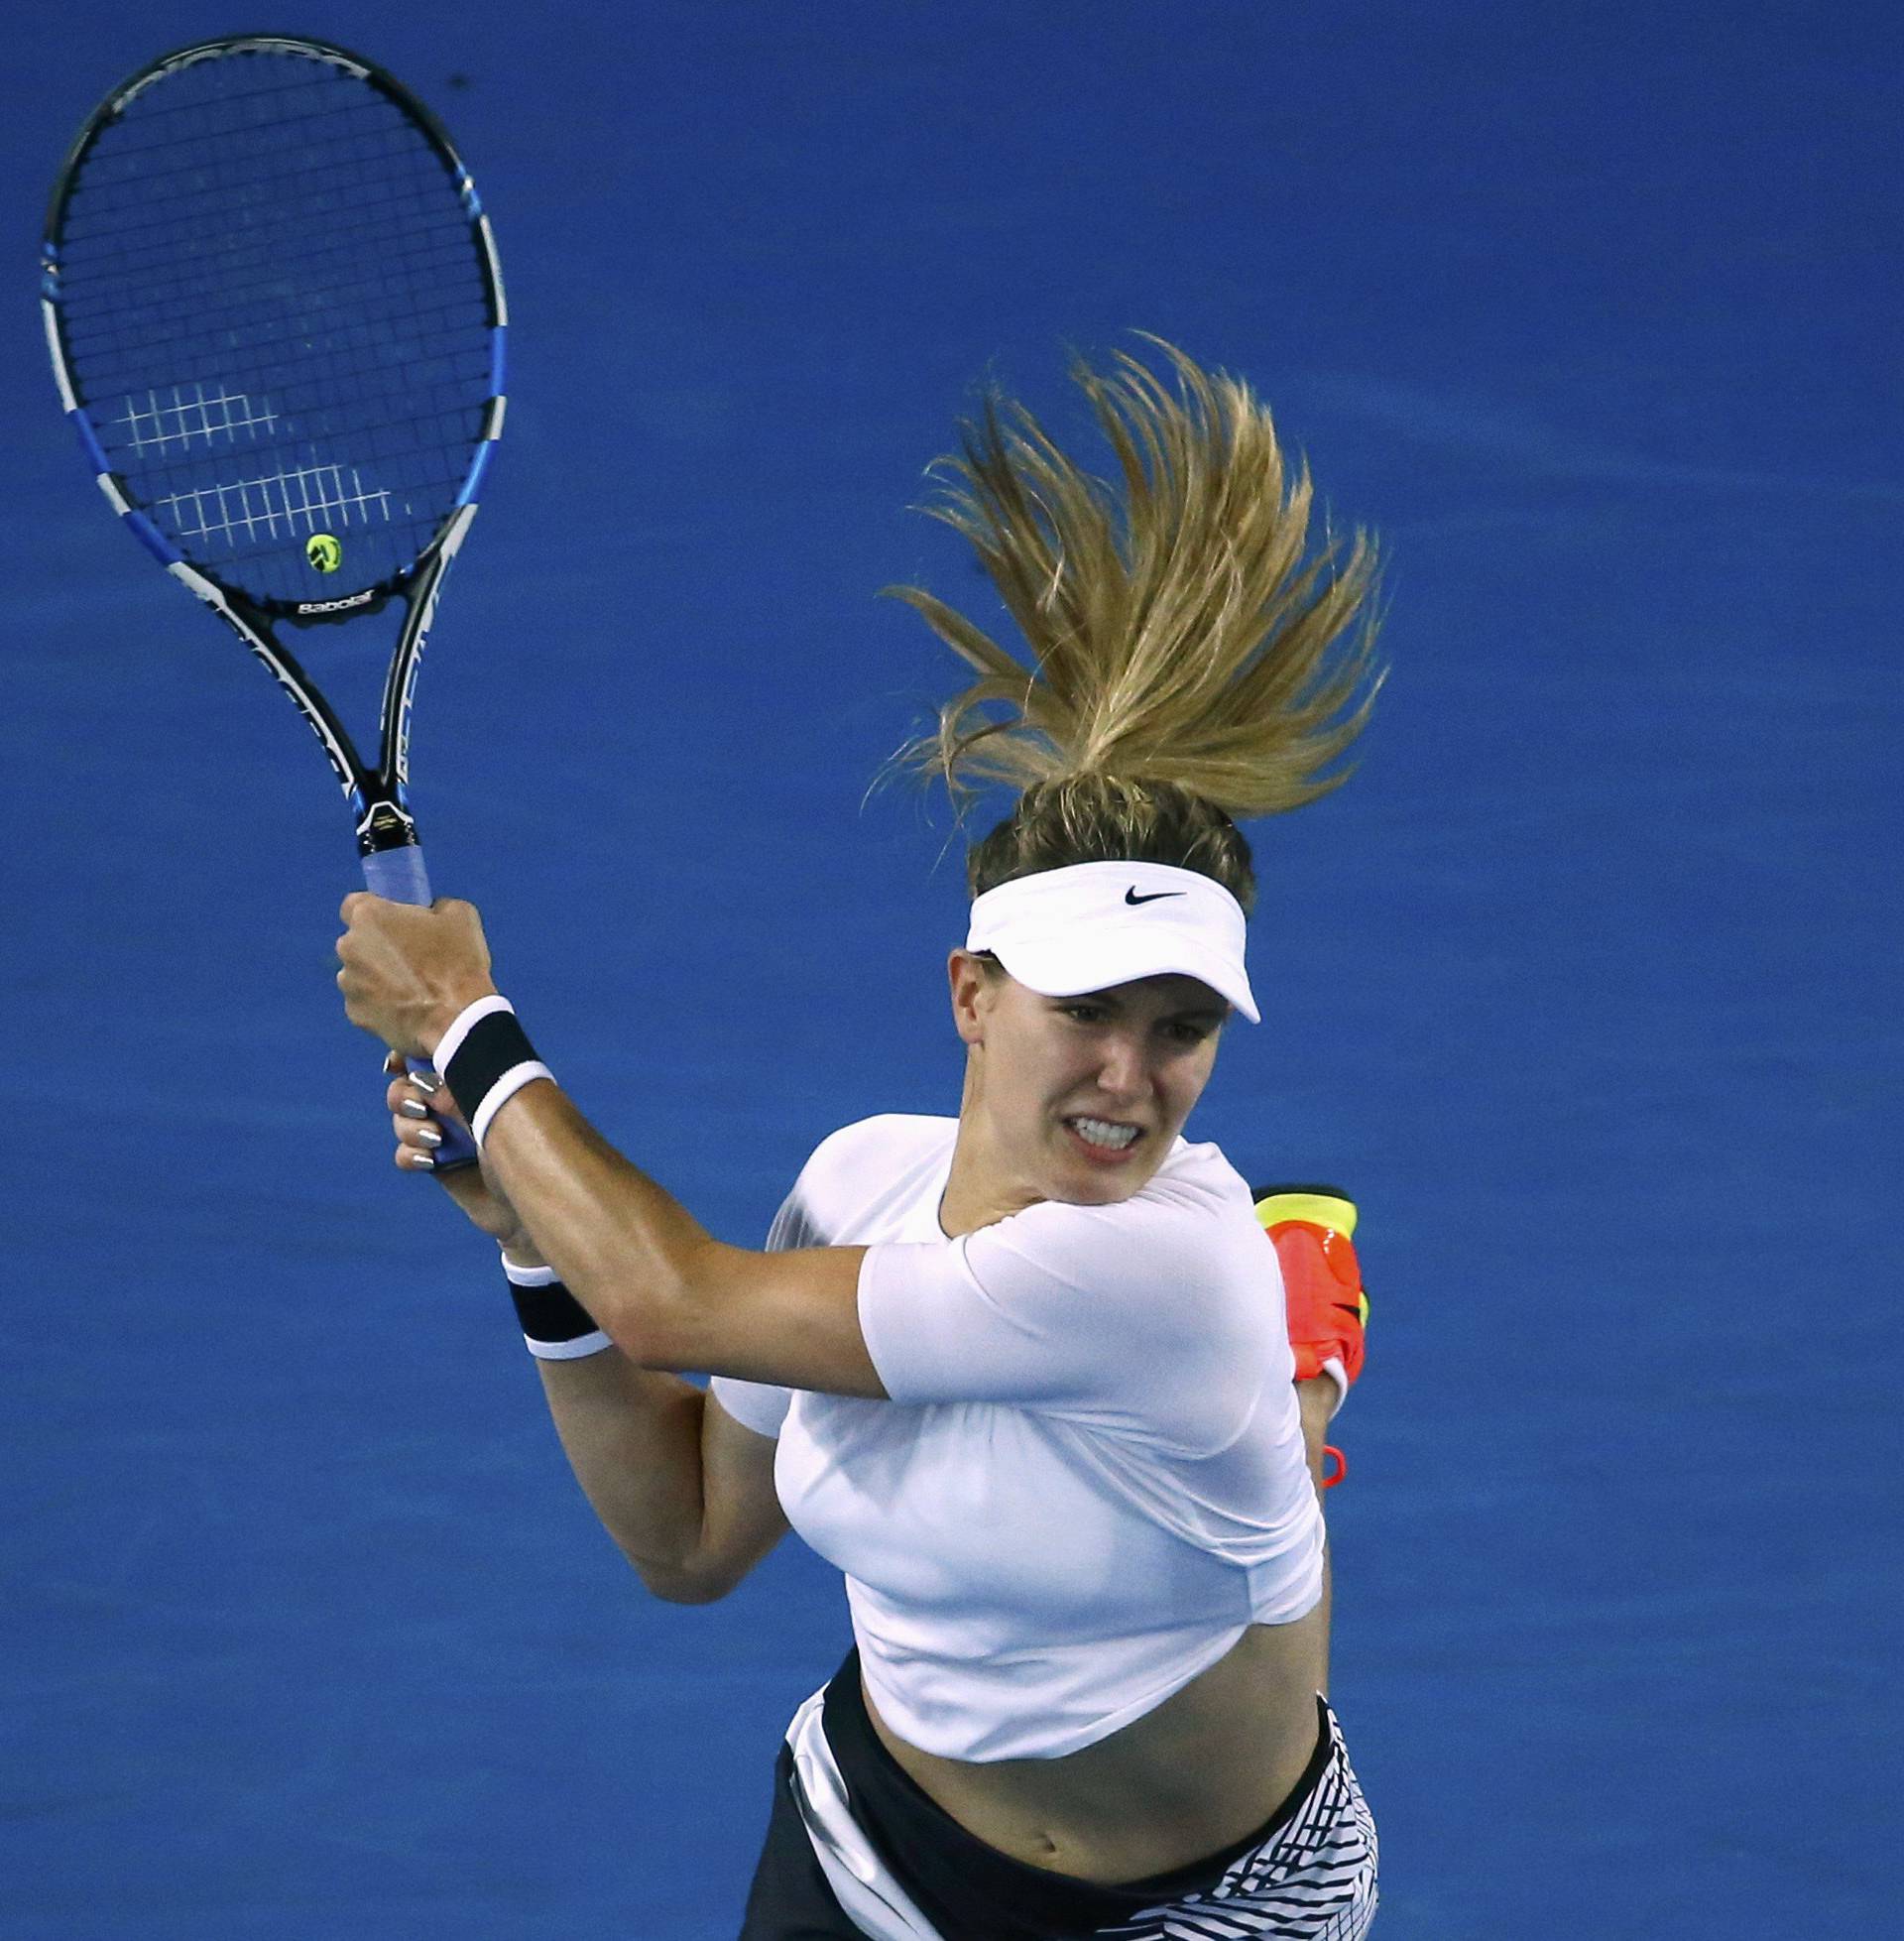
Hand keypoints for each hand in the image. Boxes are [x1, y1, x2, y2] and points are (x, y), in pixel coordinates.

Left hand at [337, 892, 496, 1058]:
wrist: (456, 1021)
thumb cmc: (457, 964)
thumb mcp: (461, 916)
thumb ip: (437, 906)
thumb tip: (432, 913)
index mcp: (369, 916)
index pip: (354, 903)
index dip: (377, 911)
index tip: (396, 922)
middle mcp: (349, 946)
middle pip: (357, 940)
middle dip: (378, 946)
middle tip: (412, 956)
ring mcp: (348, 982)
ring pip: (360, 972)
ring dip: (378, 976)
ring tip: (412, 988)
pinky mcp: (354, 1013)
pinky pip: (365, 1002)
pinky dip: (380, 1003)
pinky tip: (408, 1008)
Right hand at [384, 1051, 535, 1251]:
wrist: (531, 1202)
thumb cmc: (525, 1150)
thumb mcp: (490, 1113)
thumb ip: (455, 1095)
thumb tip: (421, 1080)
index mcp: (474, 1079)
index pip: (432, 1058)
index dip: (408, 1057)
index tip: (398, 1064)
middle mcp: (457, 1103)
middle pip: (406, 1087)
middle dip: (403, 1095)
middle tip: (421, 1108)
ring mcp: (446, 1133)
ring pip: (402, 1121)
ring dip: (411, 1128)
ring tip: (437, 1140)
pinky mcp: (438, 1165)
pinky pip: (405, 1154)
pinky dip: (411, 1154)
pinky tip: (430, 1161)